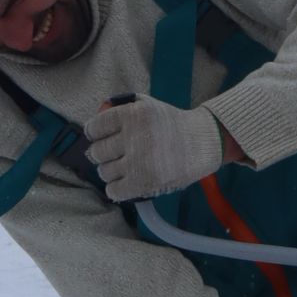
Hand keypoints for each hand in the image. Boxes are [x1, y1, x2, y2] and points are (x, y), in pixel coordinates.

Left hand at [83, 96, 224, 203]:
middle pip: (97, 152)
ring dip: (111, 171)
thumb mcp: (148, 106)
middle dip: (102, 154)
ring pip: (104, 172)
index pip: (95, 127)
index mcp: (131, 115)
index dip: (94, 134)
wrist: (202, 143)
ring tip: (124, 168)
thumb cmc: (172, 124)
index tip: (99, 138)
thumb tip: (96, 125)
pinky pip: (113, 190)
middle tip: (113, 155)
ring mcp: (137, 162)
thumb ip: (122, 109)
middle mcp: (133, 137)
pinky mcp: (142, 183)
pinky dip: (116, 188)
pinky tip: (125, 182)